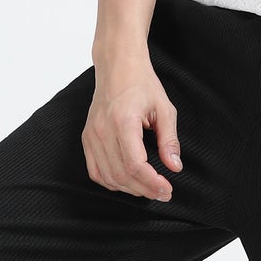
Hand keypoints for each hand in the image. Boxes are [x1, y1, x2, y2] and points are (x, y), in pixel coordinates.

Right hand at [84, 57, 182, 199]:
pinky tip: (128, 182)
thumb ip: (169, 140)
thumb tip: (174, 167)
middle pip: (121, 175)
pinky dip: (111, 182)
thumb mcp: (164, 108)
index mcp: (123, 121)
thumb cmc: (141, 84)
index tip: (167, 189)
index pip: (134, 165)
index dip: (152, 183)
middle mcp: (102, 130)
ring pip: (107, 176)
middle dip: (144, 190)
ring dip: (129, 189)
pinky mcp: (87, 138)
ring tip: (149, 189)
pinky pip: (95, 170)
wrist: (117, 67)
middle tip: (163, 193)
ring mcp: (91, 135)